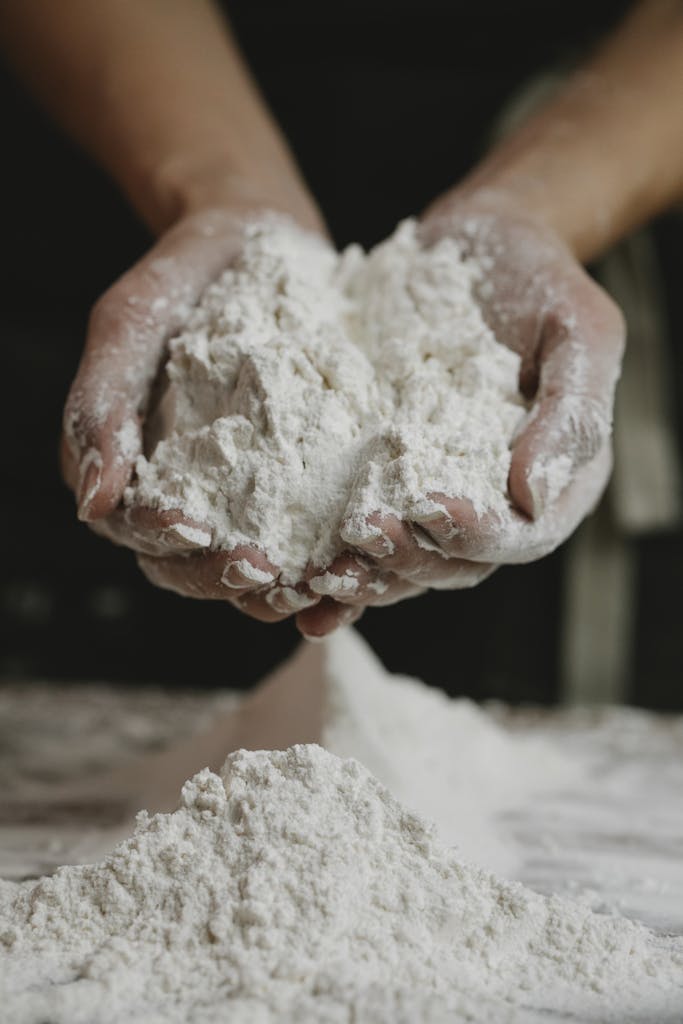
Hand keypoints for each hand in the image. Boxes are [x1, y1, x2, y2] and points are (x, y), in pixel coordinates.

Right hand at [61, 204, 340, 630]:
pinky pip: (307, 539)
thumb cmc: (182, 276)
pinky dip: (326, 561)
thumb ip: (100, 403)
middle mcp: (182, 494)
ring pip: (248, 569)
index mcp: (130, 468)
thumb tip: (91, 500)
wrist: (256, 240)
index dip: (160, 538)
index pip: (134, 527)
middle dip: (223, 577)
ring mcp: (240, 497)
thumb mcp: (129, 323)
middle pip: (189, 566)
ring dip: (279, 588)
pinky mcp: (295, 487)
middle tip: (266, 573)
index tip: (194, 529)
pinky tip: (356, 564)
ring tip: (317, 583)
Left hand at [294, 190, 624, 637]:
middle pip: (453, 562)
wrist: (474, 241)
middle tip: (358, 540)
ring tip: (314, 572)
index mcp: (555, 482)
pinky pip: (357, 520)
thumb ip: (572, 412)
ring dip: (360, 572)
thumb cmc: (541, 279)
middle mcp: (494, 501)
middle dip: (405, 559)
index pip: (520, 534)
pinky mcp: (384, 474)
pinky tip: (288, 561)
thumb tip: (535, 498)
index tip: (432, 509)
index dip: (477, 534)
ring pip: (402, 557)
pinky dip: (326, 546)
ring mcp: (435, 491)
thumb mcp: (579, 330)